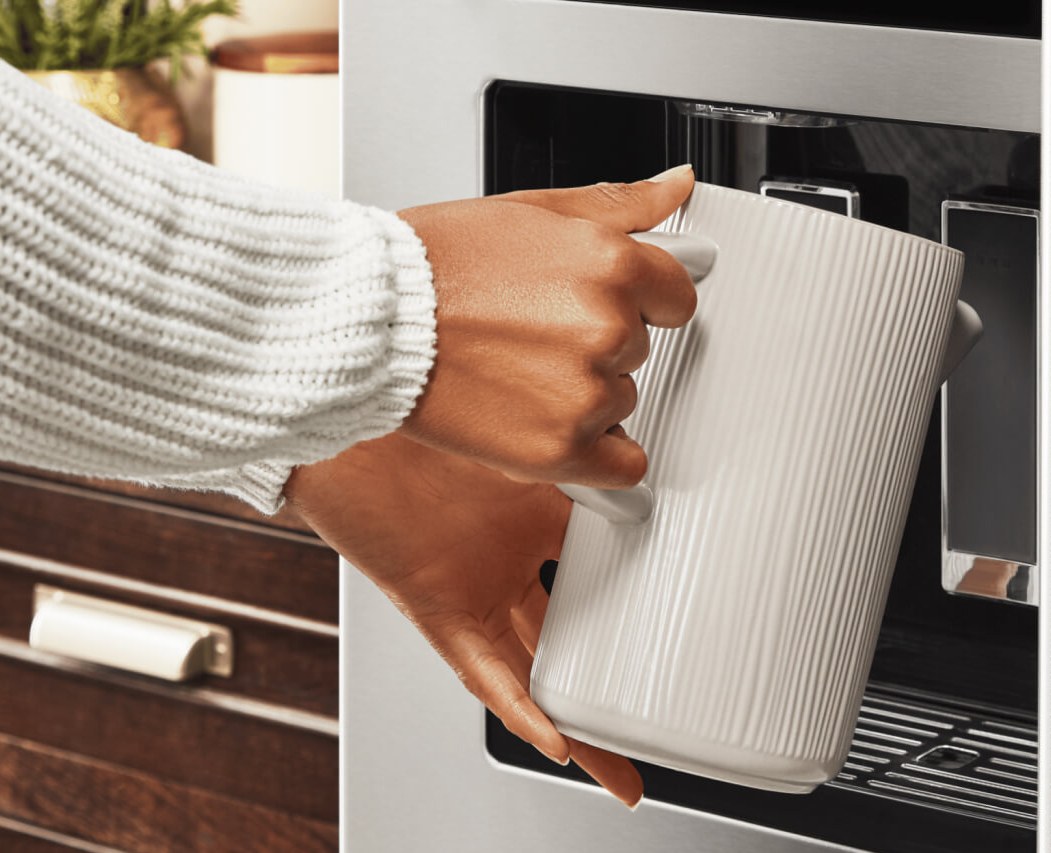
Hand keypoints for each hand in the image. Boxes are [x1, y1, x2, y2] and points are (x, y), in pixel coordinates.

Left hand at [285, 435, 645, 807]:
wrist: (350, 409)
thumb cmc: (423, 403)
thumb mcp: (525, 432)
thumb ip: (579, 458)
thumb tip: (636, 460)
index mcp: (535, 520)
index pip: (604, 572)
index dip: (642, 600)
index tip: (686, 617)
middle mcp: (506, 566)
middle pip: (574, 642)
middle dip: (611, 695)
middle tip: (653, 734)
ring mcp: (474, 592)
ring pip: (535, 675)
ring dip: (574, 731)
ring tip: (616, 774)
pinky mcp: (434, 609)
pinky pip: (481, 672)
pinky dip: (519, 706)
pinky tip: (553, 737)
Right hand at [395, 166, 699, 489]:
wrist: (373, 321)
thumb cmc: (435, 263)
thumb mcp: (531, 210)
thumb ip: (619, 203)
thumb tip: (676, 187)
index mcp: (612, 264)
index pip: (677, 296)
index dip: (639, 300)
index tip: (600, 304)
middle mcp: (608, 328)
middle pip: (639, 348)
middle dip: (596, 342)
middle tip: (533, 331)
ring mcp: (587, 393)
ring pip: (621, 400)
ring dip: (583, 393)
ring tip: (516, 369)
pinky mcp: (560, 449)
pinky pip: (623, 467)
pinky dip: (598, 456)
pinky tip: (554, 429)